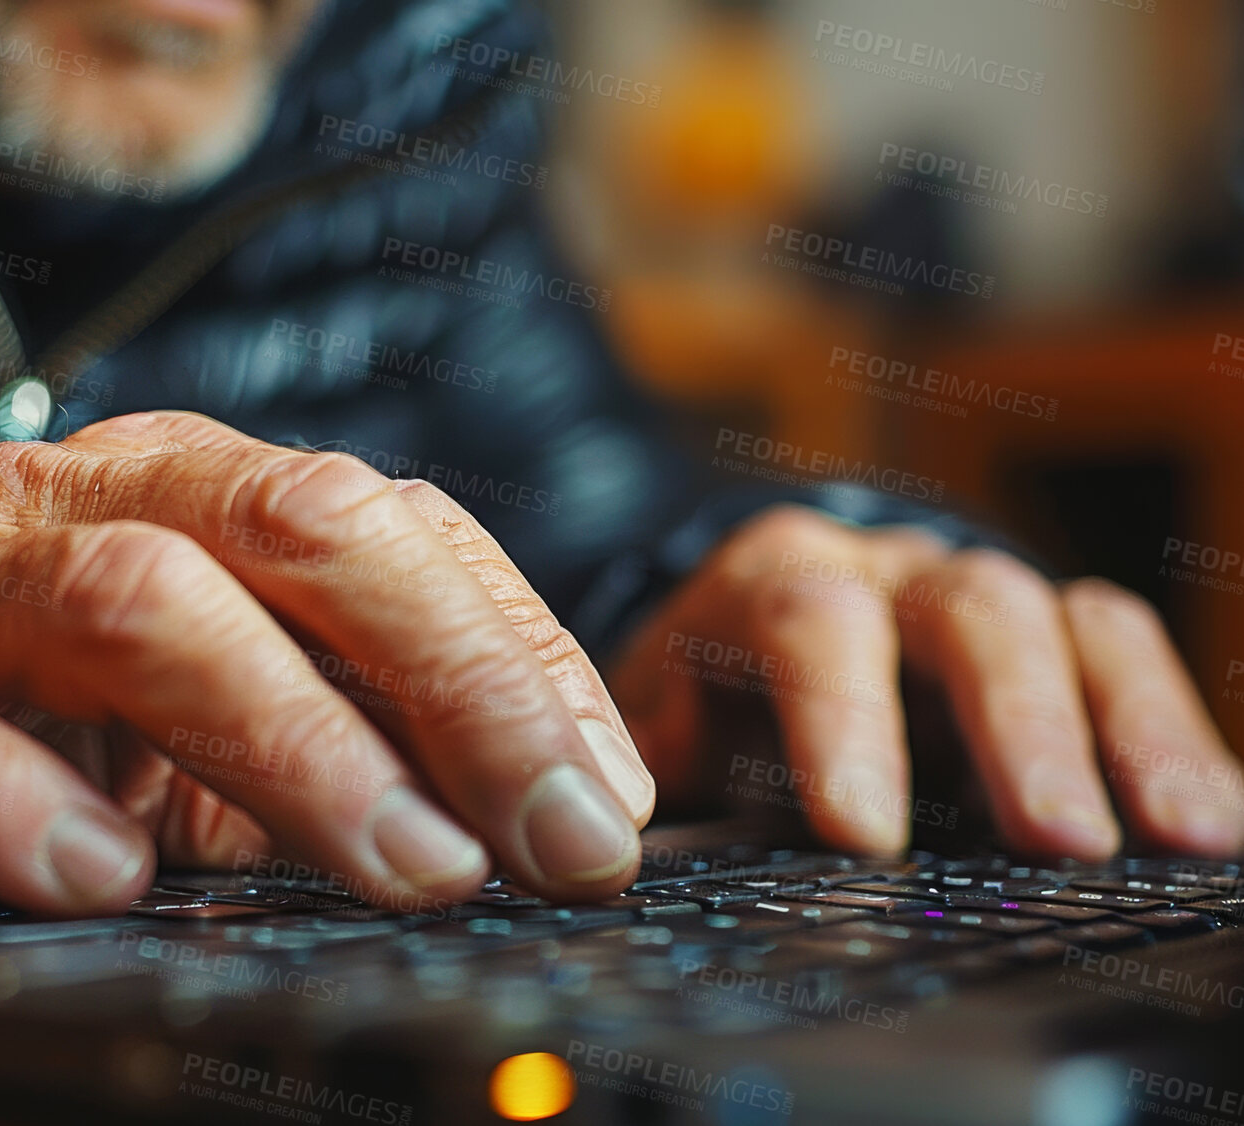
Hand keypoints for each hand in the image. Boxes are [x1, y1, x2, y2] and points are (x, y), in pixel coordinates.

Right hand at [0, 411, 654, 915]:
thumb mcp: (186, 701)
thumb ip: (331, 718)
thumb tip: (542, 820)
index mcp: (189, 491)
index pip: (394, 527)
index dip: (520, 656)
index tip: (611, 800)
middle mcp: (80, 504)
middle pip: (300, 529)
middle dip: (455, 680)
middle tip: (557, 839)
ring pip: (138, 602)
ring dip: (292, 736)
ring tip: (405, 867)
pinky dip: (16, 798)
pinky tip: (105, 882)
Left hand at [608, 505, 1243, 859]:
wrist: (738, 643)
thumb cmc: (699, 709)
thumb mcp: (662, 741)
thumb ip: (674, 785)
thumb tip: (637, 857)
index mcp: (769, 582)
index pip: (808, 619)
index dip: (840, 716)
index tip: (861, 831)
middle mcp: (884, 571)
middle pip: (967, 606)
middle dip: (1016, 722)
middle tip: (1056, 838)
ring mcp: (974, 593)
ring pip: (1067, 620)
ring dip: (1126, 729)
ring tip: (1177, 835)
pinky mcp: (1046, 634)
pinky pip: (1121, 656)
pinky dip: (1168, 736)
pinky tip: (1206, 825)